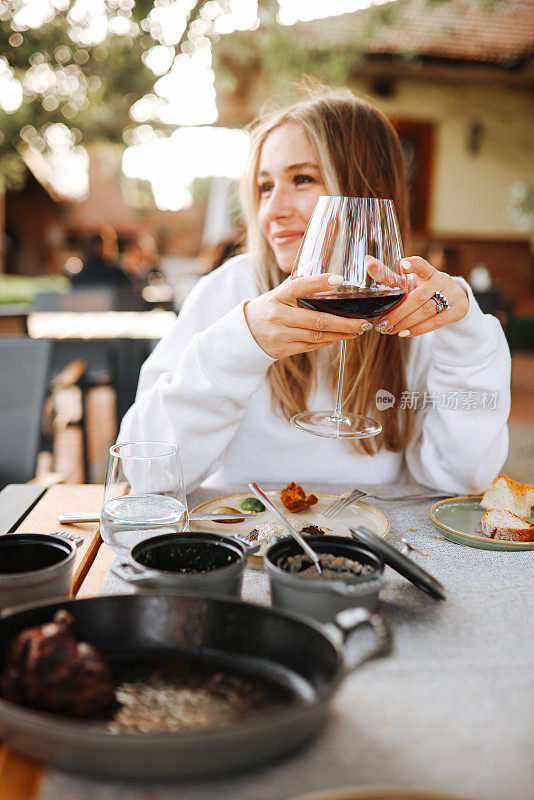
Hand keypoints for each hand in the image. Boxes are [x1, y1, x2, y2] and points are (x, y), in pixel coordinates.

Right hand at [244, 274, 371, 358]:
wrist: (244, 334)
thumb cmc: (267, 309)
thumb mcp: (278, 293)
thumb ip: (298, 284)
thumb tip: (320, 266)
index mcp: (277, 297)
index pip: (298, 286)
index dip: (318, 283)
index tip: (338, 279)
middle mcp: (277, 316)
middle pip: (316, 320)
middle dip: (344, 323)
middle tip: (363, 322)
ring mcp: (279, 335)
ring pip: (316, 336)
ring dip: (340, 334)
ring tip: (357, 330)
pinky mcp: (282, 350)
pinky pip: (310, 346)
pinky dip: (328, 341)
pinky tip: (341, 337)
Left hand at [372, 257, 468, 336]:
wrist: (454, 299)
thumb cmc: (424, 289)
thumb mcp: (409, 283)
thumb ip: (389, 276)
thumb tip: (368, 261)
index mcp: (428, 271)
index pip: (422, 265)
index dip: (413, 265)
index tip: (403, 265)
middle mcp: (441, 280)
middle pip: (418, 297)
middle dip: (398, 312)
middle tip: (382, 324)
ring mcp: (452, 294)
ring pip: (426, 310)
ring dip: (406, 322)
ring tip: (390, 330)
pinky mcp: (458, 309)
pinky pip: (436, 322)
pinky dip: (418, 329)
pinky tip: (404, 333)